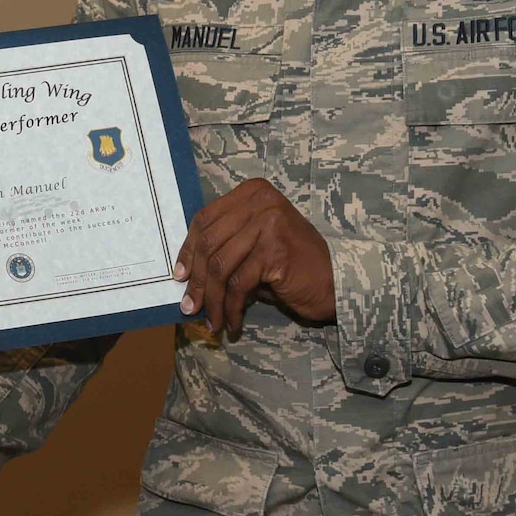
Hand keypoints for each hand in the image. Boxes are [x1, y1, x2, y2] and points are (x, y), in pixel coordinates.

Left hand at [173, 177, 334, 339]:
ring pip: (221, 266)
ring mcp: (269, 223)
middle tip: (190, 307)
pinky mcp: (275, 249)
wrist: (335, 281)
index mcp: (252, 192)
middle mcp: (260, 201)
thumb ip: (226, 246)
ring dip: (212, 299)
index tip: (180, 276)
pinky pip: (239, 284)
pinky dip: (231, 308)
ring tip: (212, 321)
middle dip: (196, 280)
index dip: (188, 250)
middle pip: (210, 242)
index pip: (205, 219)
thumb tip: (185, 272)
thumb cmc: (292, 265)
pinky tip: (232, 323)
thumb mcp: (255, 244)